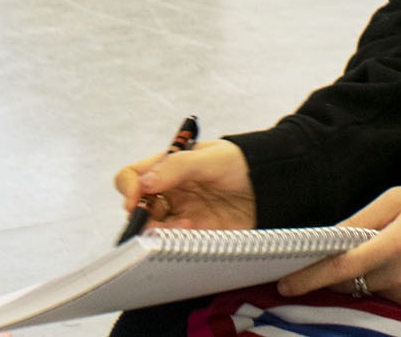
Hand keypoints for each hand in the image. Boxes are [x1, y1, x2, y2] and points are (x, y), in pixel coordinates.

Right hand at [113, 137, 255, 230]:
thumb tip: (143, 182)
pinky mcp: (195, 234)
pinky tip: (194, 230)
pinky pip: (174, 242)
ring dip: (159, 231)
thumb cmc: (241, 163)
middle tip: (154, 221)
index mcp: (167, 168)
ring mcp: (181, 214)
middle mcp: (169, 192)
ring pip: (152, 228)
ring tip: (184, 226)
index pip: (132, 176)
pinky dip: (176, 240)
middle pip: (137, 208)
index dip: (128, 188)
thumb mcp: (211, 158)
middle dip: (142, 216)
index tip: (133, 201)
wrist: (271, 185)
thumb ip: (177, 167)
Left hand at [278, 184, 400, 308]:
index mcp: (399, 243)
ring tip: (372, 248)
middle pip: (349, 283)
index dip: (311, 277)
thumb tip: (326, 238)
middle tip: (318, 256)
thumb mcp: (396, 198)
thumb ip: (359, 220)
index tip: (286, 283)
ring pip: (364, 289)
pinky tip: (389, 261)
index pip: (344, 267)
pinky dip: (376, 280)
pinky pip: (382, 295)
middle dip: (331, 272)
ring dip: (355, 275)